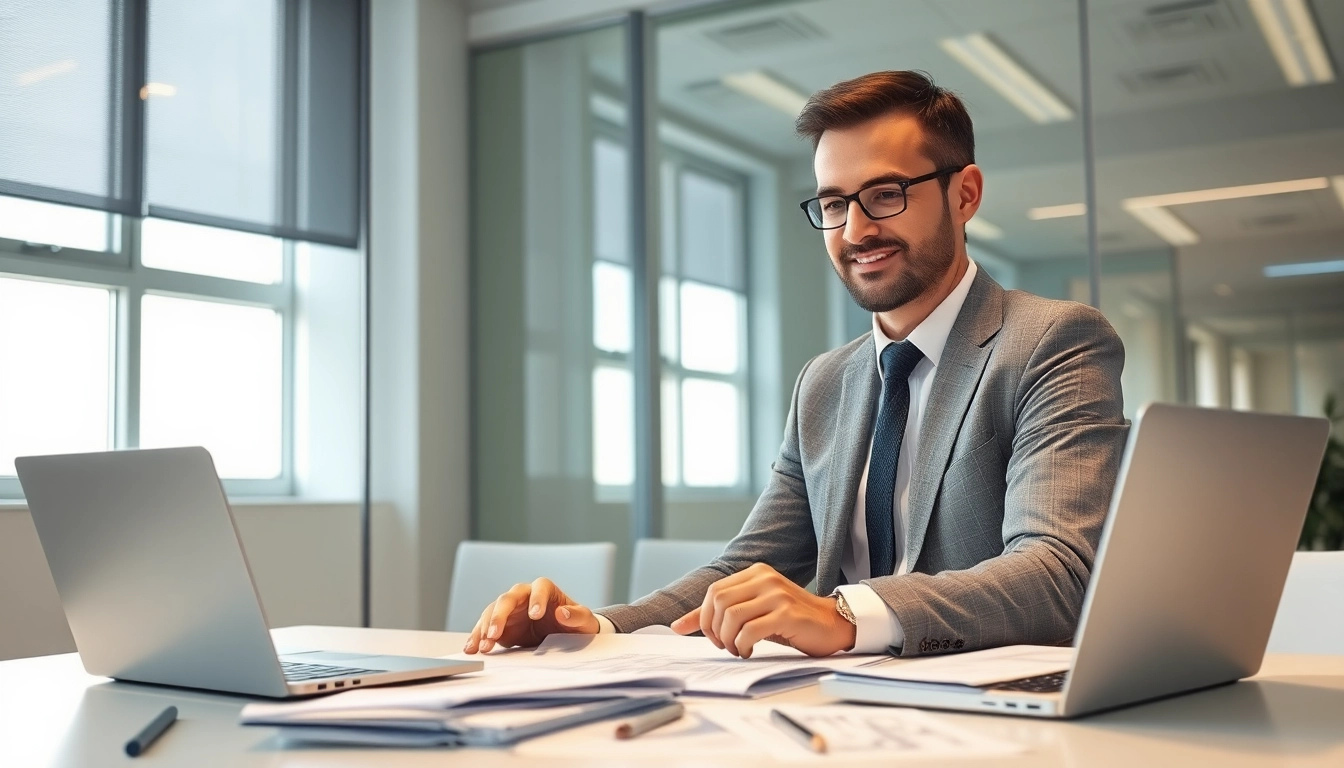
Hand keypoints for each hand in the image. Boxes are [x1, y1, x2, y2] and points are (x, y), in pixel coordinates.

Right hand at [462, 578, 599, 653]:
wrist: (567, 634)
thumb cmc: (576, 624)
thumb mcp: (584, 621)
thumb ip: (577, 616)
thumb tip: (562, 612)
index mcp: (545, 589)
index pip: (539, 588)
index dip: (537, 599)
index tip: (535, 615)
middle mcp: (524, 595)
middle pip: (507, 599)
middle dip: (500, 616)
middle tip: (495, 633)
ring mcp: (510, 609)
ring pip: (492, 612)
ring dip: (485, 629)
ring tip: (483, 646)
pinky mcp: (501, 625)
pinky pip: (485, 627)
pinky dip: (477, 637)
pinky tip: (471, 648)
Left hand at [669, 563, 855, 658]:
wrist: (832, 624)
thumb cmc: (791, 619)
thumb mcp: (754, 610)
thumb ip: (719, 614)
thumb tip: (677, 626)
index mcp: (756, 573)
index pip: (714, 591)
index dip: (704, 617)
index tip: (712, 636)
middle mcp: (765, 579)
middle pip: (719, 602)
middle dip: (714, 630)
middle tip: (725, 646)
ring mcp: (777, 594)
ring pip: (732, 616)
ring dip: (729, 640)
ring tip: (738, 649)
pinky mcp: (787, 614)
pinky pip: (751, 630)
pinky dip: (743, 645)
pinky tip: (749, 651)